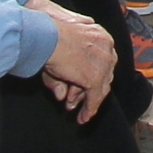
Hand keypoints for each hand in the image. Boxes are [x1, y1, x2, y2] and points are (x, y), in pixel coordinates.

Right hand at [35, 6, 116, 121]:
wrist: (45, 36)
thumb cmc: (48, 34)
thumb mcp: (60, 48)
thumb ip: (65, 68)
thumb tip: (61, 93)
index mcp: (100, 35)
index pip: (102, 59)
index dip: (91, 73)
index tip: (82, 83)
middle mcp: (107, 48)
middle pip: (103, 74)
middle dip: (87, 88)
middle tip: (74, 99)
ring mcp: (103, 64)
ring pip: (100, 87)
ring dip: (86, 100)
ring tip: (73, 108)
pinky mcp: (95, 78)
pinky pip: (94, 98)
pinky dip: (89, 109)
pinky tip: (83, 117)